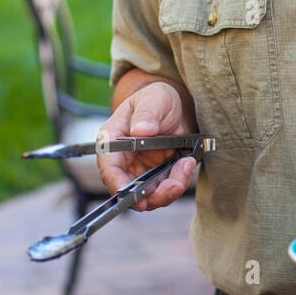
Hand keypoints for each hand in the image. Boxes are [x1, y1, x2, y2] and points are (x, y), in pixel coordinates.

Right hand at [96, 82, 194, 210]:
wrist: (175, 108)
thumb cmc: (157, 100)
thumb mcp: (154, 98)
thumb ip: (147, 113)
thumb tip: (140, 131)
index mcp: (113, 141)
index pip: (109, 168)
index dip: (119, 185)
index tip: (136, 195)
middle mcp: (124, 160)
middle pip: (129, 190)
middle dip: (152, 195)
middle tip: (174, 185)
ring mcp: (140, 171)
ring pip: (150, 195)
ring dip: (170, 189)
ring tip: (186, 164)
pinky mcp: (157, 176)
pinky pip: (165, 189)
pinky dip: (179, 181)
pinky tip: (187, 162)